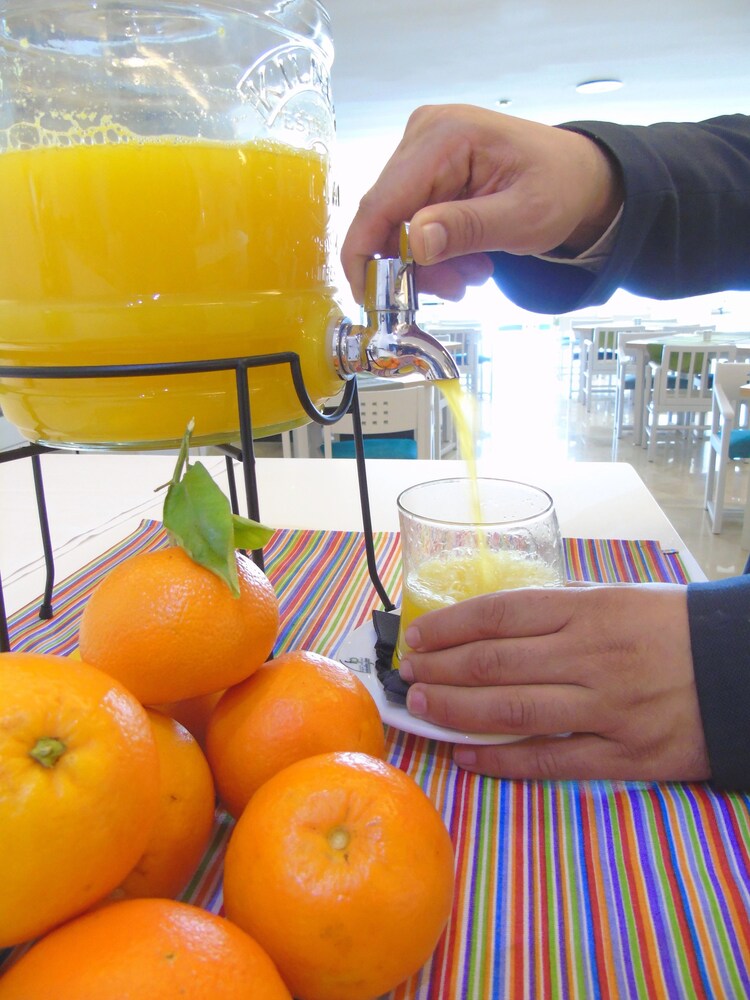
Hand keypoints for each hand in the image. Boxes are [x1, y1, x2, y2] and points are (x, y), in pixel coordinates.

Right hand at [341, 104, 622, 302]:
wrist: (579, 176)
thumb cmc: (561, 188)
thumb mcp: (524, 217)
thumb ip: (468, 228)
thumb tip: (414, 242)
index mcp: (445, 136)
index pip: (381, 202)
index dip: (365, 254)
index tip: (366, 298)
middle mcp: (423, 135)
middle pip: (386, 218)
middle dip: (412, 265)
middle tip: (455, 289)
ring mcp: (422, 150)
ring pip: (396, 226)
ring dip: (429, 263)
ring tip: (474, 273)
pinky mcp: (425, 170)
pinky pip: (410, 221)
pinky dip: (435, 250)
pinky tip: (468, 258)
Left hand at [397, 584, 709, 782]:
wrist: (739, 670)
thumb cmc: (672, 627)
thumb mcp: (618, 598)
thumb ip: (560, 611)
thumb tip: (493, 625)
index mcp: (589, 609)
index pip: (501, 614)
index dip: (451, 626)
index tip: (419, 635)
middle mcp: (591, 656)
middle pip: (496, 662)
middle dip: (443, 667)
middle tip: (409, 673)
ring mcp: (606, 708)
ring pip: (513, 710)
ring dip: (458, 710)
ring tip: (424, 707)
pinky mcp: (623, 755)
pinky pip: (550, 759)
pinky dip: (502, 759)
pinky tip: (467, 756)